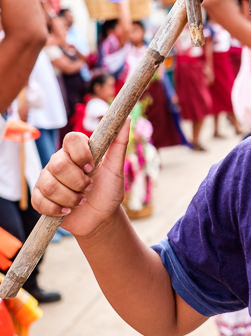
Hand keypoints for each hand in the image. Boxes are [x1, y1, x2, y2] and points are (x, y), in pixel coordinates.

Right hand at [31, 120, 129, 236]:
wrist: (101, 217)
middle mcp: (60, 162)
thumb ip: (119, 143)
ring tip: (82, 201)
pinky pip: (39, 201)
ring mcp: (48, 179)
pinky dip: (56, 208)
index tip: (92, 168)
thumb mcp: (116, 168)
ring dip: (70, 198)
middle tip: (90, 188)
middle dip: (78, 181)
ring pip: (49, 185)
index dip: (80, 154)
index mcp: (78, 151)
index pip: (71, 139)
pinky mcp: (40, 198)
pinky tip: (68, 211)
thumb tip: (126, 118)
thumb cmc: (109, 190)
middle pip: (58, 164)